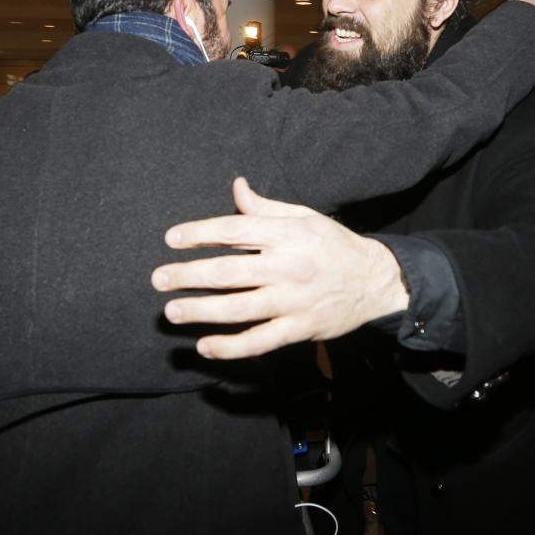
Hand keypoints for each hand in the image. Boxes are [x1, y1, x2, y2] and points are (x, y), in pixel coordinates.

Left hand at [151, 177, 408, 358]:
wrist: (376, 281)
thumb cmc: (334, 245)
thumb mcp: (304, 217)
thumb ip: (265, 207)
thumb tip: (236, 187)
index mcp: (286, 234)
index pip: (234, 230)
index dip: (200, 233)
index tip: (172, 239)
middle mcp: (287, 267)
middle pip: (228, 273)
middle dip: (188, 276)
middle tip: (159, 279)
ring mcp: (293, 301)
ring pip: (239, 309)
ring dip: (201, 311)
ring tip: (173, 310)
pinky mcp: (299, 328)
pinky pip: (260, 341)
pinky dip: (231, 347)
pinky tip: (205, 347)